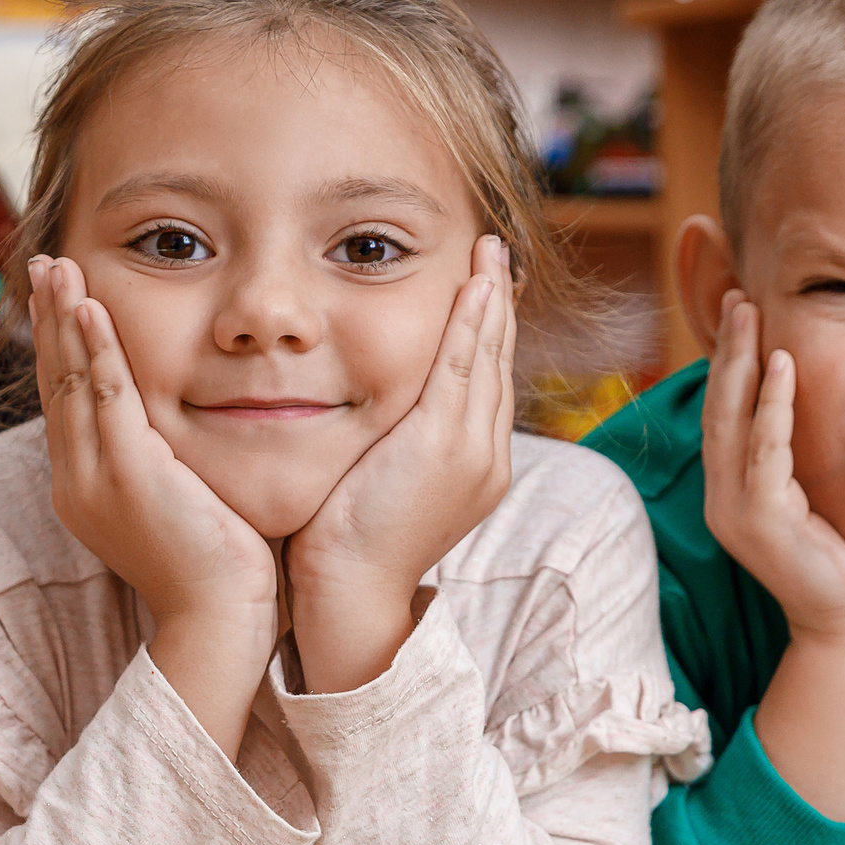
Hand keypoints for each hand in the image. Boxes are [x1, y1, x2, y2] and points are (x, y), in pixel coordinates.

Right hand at [31, 255, 276, 629]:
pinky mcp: (129, 476)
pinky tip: (89, 308)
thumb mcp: (176, 504)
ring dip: (63, 318)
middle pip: (55, 382)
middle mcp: (76, 480)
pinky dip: (97, 349)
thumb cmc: (214, 569)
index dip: (59, 346)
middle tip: (44, 264)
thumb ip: (162, 464)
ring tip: (58, 267)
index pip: (65, 400)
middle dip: (49, 319)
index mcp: (83, 487)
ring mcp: (96, 478)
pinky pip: (106, 397)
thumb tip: (173, 433)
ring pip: (72, 381)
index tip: (59, 297)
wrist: (219, 621)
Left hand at [285, 236, 514, 689]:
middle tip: (493, 254)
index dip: (486, 334)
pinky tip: (473, 283)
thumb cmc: (345, 548)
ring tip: (489, 251)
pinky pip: (464, 365)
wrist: (349, 593)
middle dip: (497, 305)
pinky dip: (471, 321)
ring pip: (488, 357)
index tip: (479, 291)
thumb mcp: (379, 487)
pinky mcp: (443, 442)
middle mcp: (486, 456)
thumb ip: (389, 448)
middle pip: (498, 363)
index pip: (485, 385)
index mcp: (475, 469)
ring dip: (489, 298)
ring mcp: (471, 450)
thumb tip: (373, 421)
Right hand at [701, 294, 844, 643]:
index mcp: (733, 493)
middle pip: (717, 409)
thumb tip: (817, 409)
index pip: (725, 416)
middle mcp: (723, 499)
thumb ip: (805, 459)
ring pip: (731, 422)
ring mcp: (736, 512)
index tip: (742, 313)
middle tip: (738, 298)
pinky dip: (770, 405)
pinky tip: (780, 365)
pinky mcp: (762, 522)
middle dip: (727, 350)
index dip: (729, 364)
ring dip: (740, 364)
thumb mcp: (820, 500)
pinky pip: (764, 451)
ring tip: (750, 315)